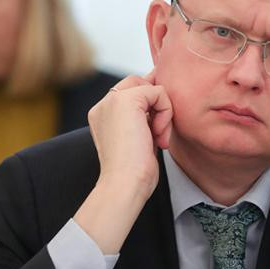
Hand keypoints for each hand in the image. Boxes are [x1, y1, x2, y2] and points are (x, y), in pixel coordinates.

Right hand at [75, 73, 172, 253]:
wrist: (124, 185)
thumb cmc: (135, 171)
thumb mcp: (141, 137)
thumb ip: (147, 116)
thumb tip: (162, 94)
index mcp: (104, 114)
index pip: (132, 91)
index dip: (152, 103)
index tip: (158, 128)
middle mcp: (104, 104)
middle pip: (141, 83)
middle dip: (158, 105)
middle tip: (159, 134)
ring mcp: (112, 100)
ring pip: (150, 86)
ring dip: (163, 111)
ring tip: (158, 137)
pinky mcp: (125, 100)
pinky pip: (158, 92)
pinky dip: (166, 112)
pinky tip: (159, 135)